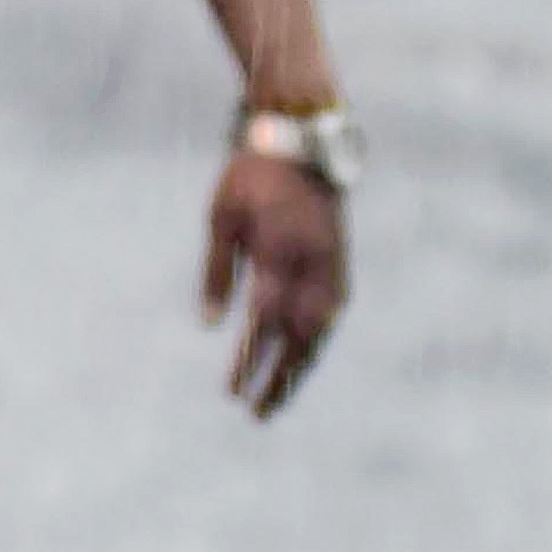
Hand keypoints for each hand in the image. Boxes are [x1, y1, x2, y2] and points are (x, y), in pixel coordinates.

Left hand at [202, 150, 346, 418]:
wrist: (303, 137)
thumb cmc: (250, 175)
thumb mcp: (221, 218)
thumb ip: (217, 272)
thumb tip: (210, 326)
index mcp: (280, 252)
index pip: (265, 320)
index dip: (250, 359)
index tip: (233, 390)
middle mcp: (313, 263)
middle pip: (299, 335)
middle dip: (280, 377)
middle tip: (258, 413)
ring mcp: (333, 262)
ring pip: (321, 328)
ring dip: (301, 365)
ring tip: (279, 397)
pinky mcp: (341, 259)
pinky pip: (332, 311)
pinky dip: (317, 339)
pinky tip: (304, 358)